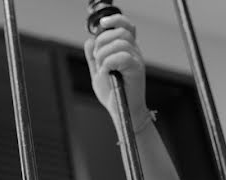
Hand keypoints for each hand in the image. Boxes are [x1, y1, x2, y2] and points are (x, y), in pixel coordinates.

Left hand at [84, 13, 148, 129]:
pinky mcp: (137, 69)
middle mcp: (134, 52)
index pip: (125, 26)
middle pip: (120, 32)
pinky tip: (107, 73)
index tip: (102, 24)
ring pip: (120, 43)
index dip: (115, 21)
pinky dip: (109, 63)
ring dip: (104, 55)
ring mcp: (137, 60)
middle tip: (97, 59)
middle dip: (102, 42)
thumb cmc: (113, 94)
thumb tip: (89, 41)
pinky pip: (122, 56)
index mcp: (127, 50)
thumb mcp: (98, 73)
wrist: (122, 111)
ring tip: (102, 69)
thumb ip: (93, 58)